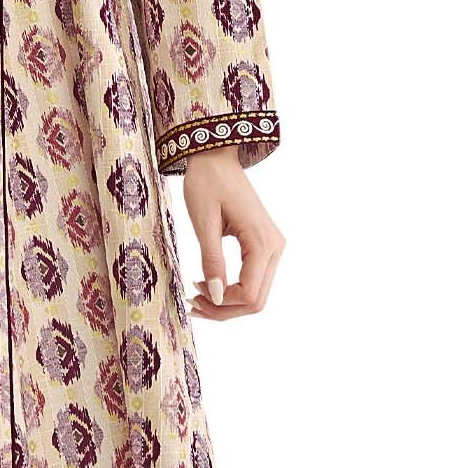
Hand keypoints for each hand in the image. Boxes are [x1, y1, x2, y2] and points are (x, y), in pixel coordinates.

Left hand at [183, 147, 284, 318]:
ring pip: (257, 294)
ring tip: (196, 296)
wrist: (216, 157)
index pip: (250, 295)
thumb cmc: (207, 183)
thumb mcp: (204, 223)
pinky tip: (208, 284)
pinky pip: (254, 280)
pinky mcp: (264, 246)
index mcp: (262, 242)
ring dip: (228, 303)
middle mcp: (275, 248)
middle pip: (257, 301)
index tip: (193, 296)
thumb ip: (212, 261)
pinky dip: (233, 290)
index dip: (222, 305)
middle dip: (225, 309)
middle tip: (192, 303)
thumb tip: (217, 297)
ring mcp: (272, 248)